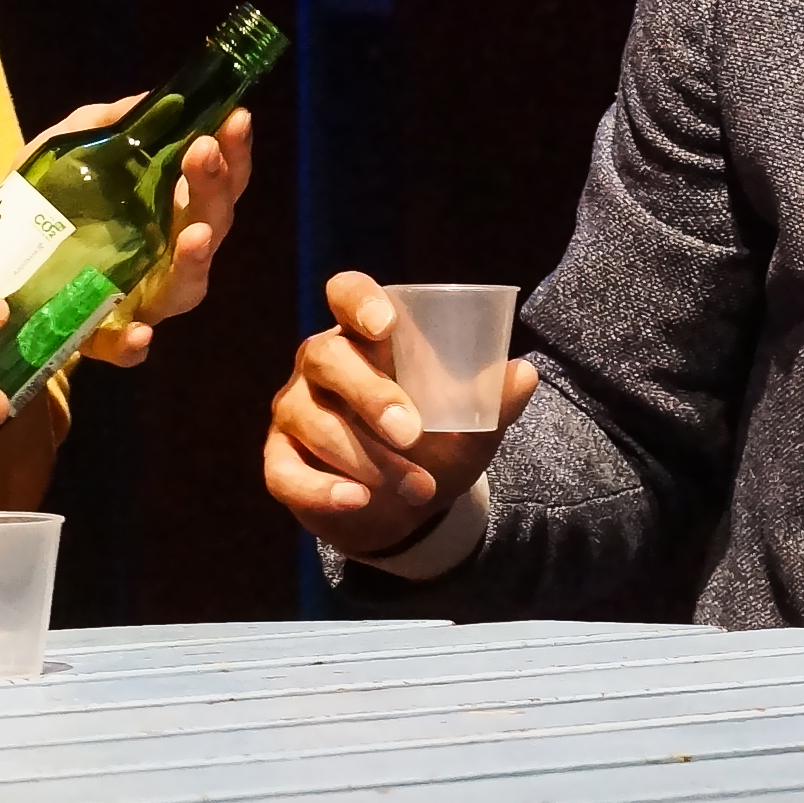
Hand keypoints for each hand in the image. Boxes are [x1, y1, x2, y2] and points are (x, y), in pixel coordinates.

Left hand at [23, 98, 257, 368]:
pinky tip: (139, 331)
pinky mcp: (104, 335)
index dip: (234, 152)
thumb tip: (148, 101)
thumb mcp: (65, 150)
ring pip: (186, 287)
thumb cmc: (45, 201)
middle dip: (214, 188)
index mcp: (168, 207)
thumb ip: (102, 125)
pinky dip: (135, 343)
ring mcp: (142, 297)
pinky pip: (126, 347)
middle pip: (212, 225)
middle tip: (204, 152)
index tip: (236, 120)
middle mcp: (167, 253)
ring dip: (195, 261)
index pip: (217, 179)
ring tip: (195, 235)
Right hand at [264, 270, 536, 559]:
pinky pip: (286, 472)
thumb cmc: (432, 444)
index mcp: (363, 335)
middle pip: (325, 357)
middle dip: (370, 395)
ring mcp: (294, 411)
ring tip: (419, 488)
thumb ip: (492, 399)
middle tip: (412, 433)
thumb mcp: (469, 424)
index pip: (346, 293)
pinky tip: (358, 500)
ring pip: (314, 422)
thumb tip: (524, 373)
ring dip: (368, 459)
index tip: (384, 325)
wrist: (401, 509)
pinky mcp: (279, 461)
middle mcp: (320, 364)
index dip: (359, 301)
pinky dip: (322, 489)